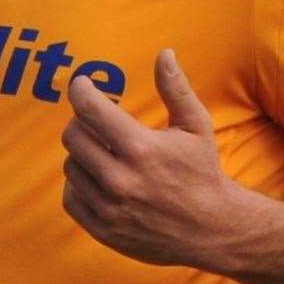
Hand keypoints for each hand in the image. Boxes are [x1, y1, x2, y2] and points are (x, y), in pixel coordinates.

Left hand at [62, 49, 241, 268]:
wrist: (213, 230)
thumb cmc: (202, 172)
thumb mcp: (196, 126)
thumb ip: (176, 88)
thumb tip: (164, 53)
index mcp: (142, 149)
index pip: (89, 109)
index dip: (81, 90)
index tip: (83, 85)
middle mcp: (121, 180)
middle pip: (73, 135)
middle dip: (83, 122)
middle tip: (99, 123)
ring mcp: (110, 208)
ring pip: (71, 165)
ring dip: (84, 154)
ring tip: (107, 154)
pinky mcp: (103, 229)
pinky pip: (70, 197)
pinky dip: (80, 184)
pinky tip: (101, 179)